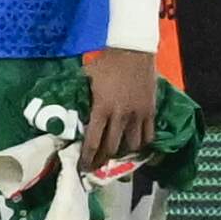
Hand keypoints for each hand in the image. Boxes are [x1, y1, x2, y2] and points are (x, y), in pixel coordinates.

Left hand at [82, 44, 155, 167]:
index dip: (88, 157)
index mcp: (101, 108)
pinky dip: (143, 145)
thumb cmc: (105, 64)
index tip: (83, 167)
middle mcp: (121, 116)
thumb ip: (81, 99)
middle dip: (102, 160)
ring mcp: (138, 115)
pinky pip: (149, 136)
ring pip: (132, 145)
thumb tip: (69, 112)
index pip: (93, 141)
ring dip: (122, 154)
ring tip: (115, 158)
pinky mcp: (151, 112)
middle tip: (96, 167)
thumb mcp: (86, 80)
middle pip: (112, 147)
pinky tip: (136, 148)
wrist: (133, 52)